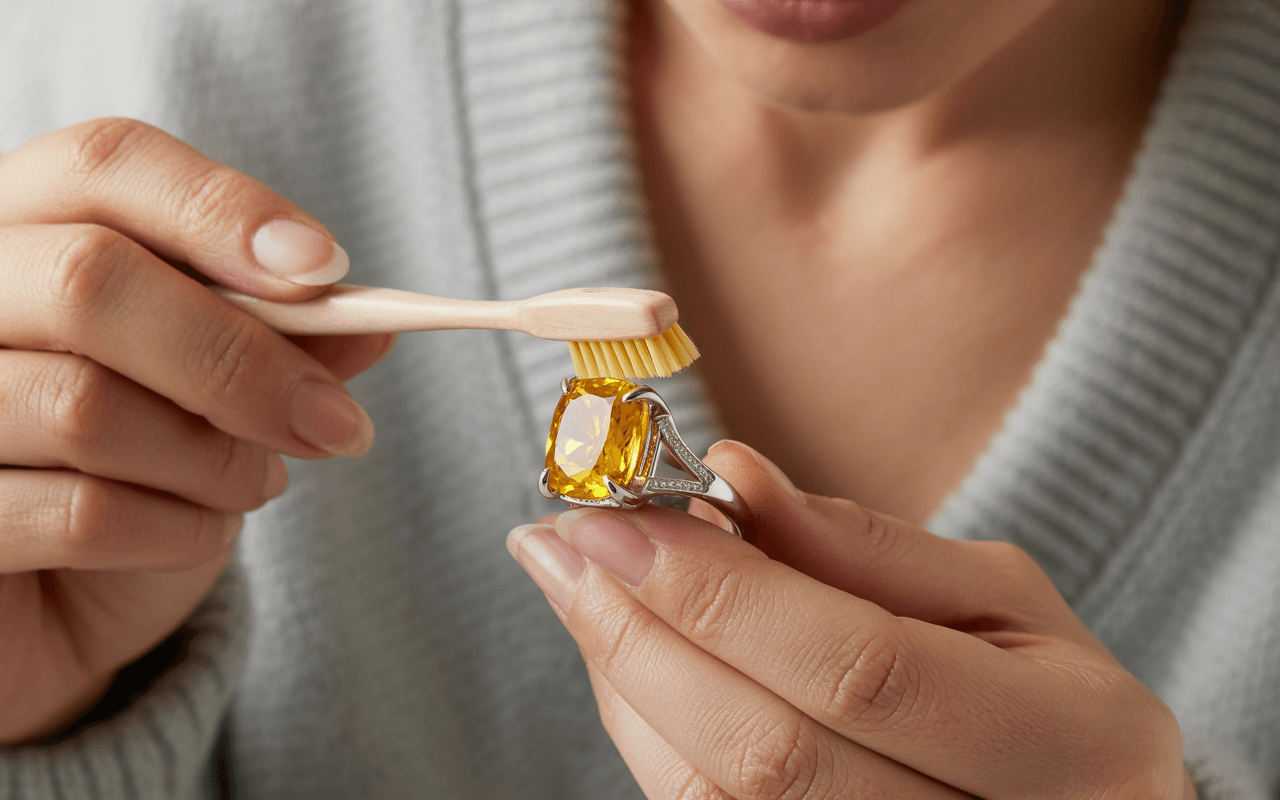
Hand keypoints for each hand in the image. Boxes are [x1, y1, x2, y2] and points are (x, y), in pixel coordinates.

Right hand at [0, 118, 394, 742]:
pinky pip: (75, 514)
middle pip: (88, 278)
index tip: (326, 270)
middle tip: (335, 424)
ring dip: (214, 462)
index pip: (106, 165)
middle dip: (242, 360)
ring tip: (255, 483)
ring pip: (85, 406)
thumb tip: (369, 322)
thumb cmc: (133, 474)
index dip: (221, 209)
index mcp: (22, 228)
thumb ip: (280, 347)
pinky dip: (174, 531)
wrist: (54, 605)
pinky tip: (197, 533)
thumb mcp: (217, 397)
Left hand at [509, 441, 1195, 798]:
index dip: (724, 593)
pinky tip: (626, 655)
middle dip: (644, 636)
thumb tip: (734, 478)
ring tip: (577, 585)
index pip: (859, 669)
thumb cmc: (1044, 693)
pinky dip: (647, 729)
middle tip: (564, 544)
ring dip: (626, 682)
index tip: (622, 517)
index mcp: (1074, 745)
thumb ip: (863, 546)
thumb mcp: (998, 598)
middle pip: (770, 754)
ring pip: (716, 799)